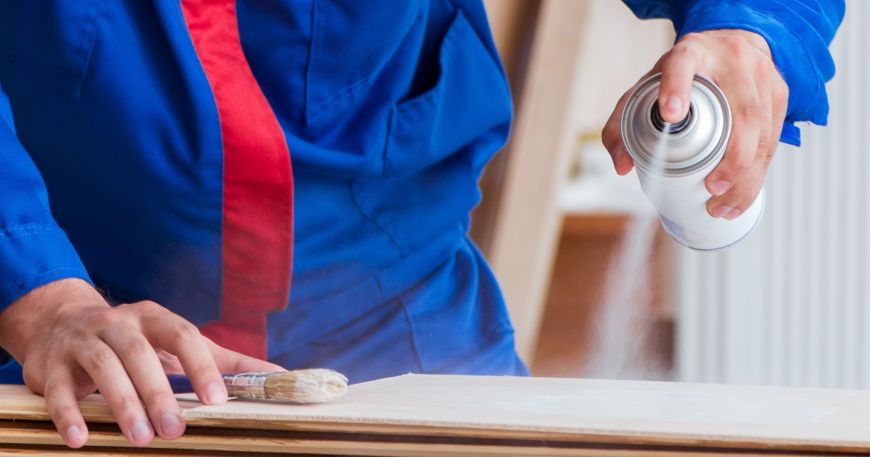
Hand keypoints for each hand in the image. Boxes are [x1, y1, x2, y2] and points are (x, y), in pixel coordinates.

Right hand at [0, 278, 281, 447]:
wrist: (62, 322)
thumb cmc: (137, 341)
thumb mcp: (178, 345)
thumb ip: (225, 362)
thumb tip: (279, 376)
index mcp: (155, 318)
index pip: (183, 335)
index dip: (201, 367)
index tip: (217, 400)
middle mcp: (118, 323)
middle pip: (140, 354)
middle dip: (159, 393)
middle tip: (176, 430)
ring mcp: (82, 341)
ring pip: (103, 367)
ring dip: (122, 404)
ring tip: (140, 438)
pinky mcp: (49, 365)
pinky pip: (58, 390)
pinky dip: (69, 414)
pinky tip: (81, 439)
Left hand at [602, 29, 788, 218]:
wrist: (731, 40)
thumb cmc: (683, 73)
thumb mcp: (647, 88)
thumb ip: (622, 125)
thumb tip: (623, 166)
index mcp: (690, 53)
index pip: (681, 66)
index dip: (676, 88)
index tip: (671, 115)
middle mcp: (730, 60)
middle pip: (740, 113)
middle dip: (731, 161)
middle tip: (711, 191)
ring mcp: (760, 75)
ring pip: (763, 131)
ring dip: (747, 177)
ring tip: (725, 206)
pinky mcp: (779, 92)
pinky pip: (774, 137)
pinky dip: (760, 171)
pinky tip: (743, 194)